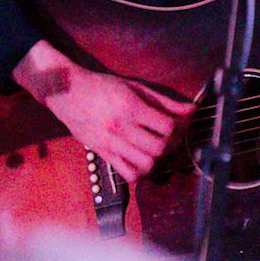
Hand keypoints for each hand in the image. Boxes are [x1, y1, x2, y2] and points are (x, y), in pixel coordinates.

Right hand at [13, 40, 194, 181]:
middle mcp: (120, 127)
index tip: (181, 124)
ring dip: (158, 159)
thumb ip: (164, 101)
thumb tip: (191, 109)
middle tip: (172, 138)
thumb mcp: (135, 87)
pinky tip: (142, 160)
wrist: (68, 92)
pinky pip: (127, 174)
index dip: (180, 127)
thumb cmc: (102, 87)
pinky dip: (141, 172)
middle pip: (159, 148)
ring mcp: (110, 143)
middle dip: (172, 144)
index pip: (167, 127)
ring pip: (146, 164)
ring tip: (157, 149)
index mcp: (130, 107)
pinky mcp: (102, 153)